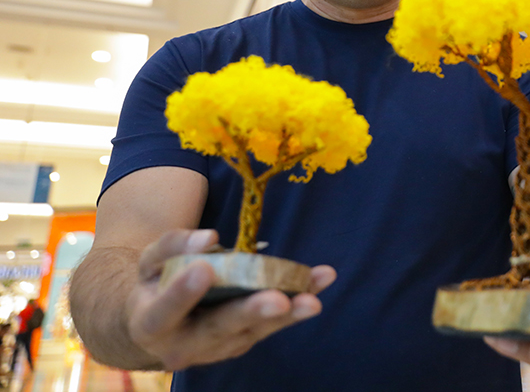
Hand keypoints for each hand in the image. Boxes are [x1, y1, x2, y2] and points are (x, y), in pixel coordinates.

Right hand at [126, 229, 334, 370]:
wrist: (161, 323)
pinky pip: (273, 324)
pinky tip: (321, 281)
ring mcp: (218, 348)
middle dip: (250, 313)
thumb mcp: (151, 261)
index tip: (203, 271)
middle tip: (278, 300)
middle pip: (219, 329)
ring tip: (313, 299)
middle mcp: (184, 345)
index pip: (165, 312)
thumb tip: (209, 239)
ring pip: (254, 330)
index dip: (182, 295)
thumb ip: (173, 246)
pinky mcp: (244, 341)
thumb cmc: (156, 283)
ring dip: (288, 314)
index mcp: (151, 324)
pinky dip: (298, 304)